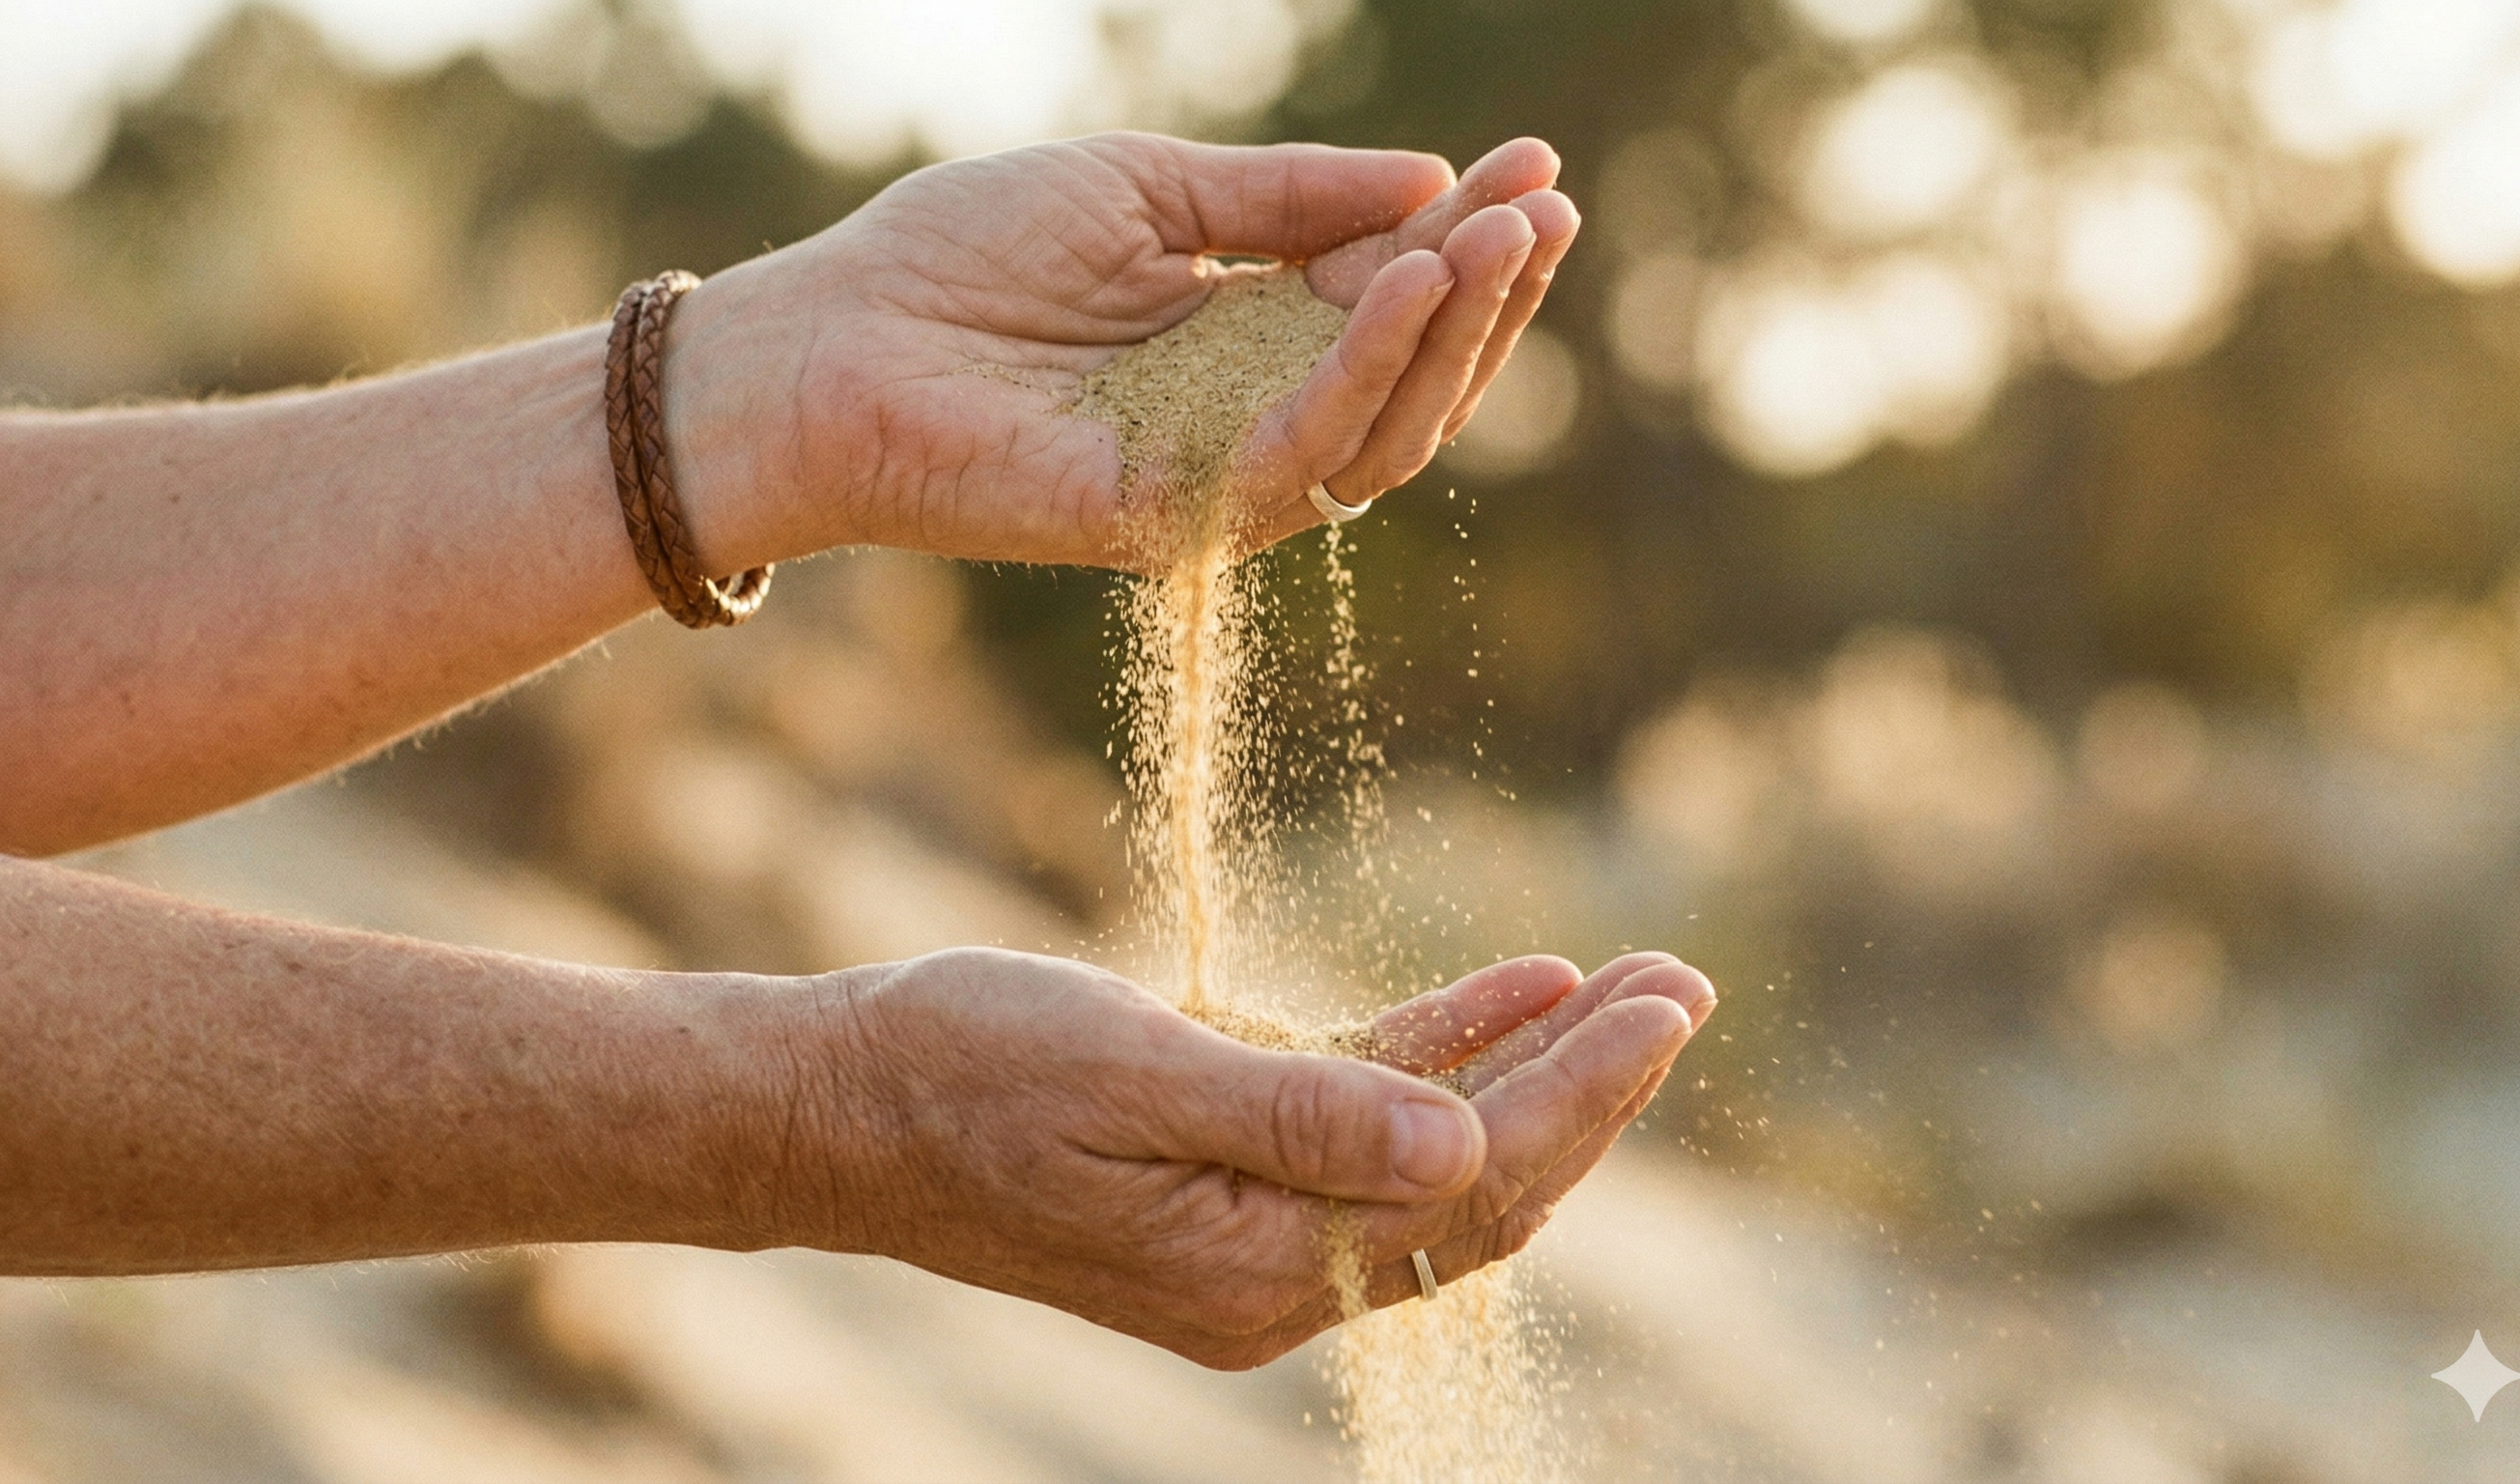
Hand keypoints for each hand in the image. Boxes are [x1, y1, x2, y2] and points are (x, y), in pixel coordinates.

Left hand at [667, 132, 1580, 571]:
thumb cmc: (956, 260)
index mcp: (1239, 344)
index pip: (1385, 304)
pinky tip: (1405, 290)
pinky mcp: (1165, 521)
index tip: (1539, 170)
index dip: (1465, 241)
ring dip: (1447, 335)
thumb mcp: (1142, 190)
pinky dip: (1357, 375)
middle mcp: (1241, 424)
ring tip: (1496, 240)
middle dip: (1486, 294)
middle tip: (1544, 210)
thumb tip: (1422, 182)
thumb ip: (1279, 198)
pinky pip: (1291, 457)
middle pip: (1406, 380)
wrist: (820, 341)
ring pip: (1374, 434)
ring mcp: (1208, 483)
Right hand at [750, 946, 1712, 1369]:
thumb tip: (1465, 1153)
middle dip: (1591, 1087)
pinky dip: (1440, 1054)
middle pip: (1478, 1187)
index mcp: (1254, 1271)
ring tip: (1636, 983)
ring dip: (1534, 1066)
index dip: (1581, 1096)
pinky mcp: (1224, 1173)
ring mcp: (1250, 1228)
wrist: (832, 1101)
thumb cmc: (963, 1070)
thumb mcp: (1133, 1076)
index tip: (1667, 1008)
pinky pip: (1363, 1120)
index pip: (1469, 1189)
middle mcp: (1270, 1273)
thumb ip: (1303, 1118)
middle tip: (1687, 985)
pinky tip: (1518, 987)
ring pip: (1435, 1153)